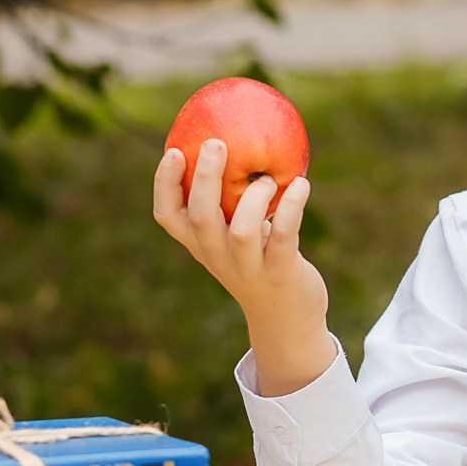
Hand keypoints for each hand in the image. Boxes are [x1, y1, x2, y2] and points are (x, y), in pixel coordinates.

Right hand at [153, 140, 335, 394]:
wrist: (286, 321)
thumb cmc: (260, 264)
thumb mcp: (235, 238)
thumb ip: (229, 203)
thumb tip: (238, 143)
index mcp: (201, 245)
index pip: (168, 216)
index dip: (164, 184)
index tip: (174, 151)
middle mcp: (218, 257)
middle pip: (200, 218)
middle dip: (205, 178)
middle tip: (216, 143)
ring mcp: (249, 268)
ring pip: (241, 231)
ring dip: (255, 198)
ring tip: (268, 178)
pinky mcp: (281, 273)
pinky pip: (283, 236)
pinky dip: (292, 207)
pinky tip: (302, 184)